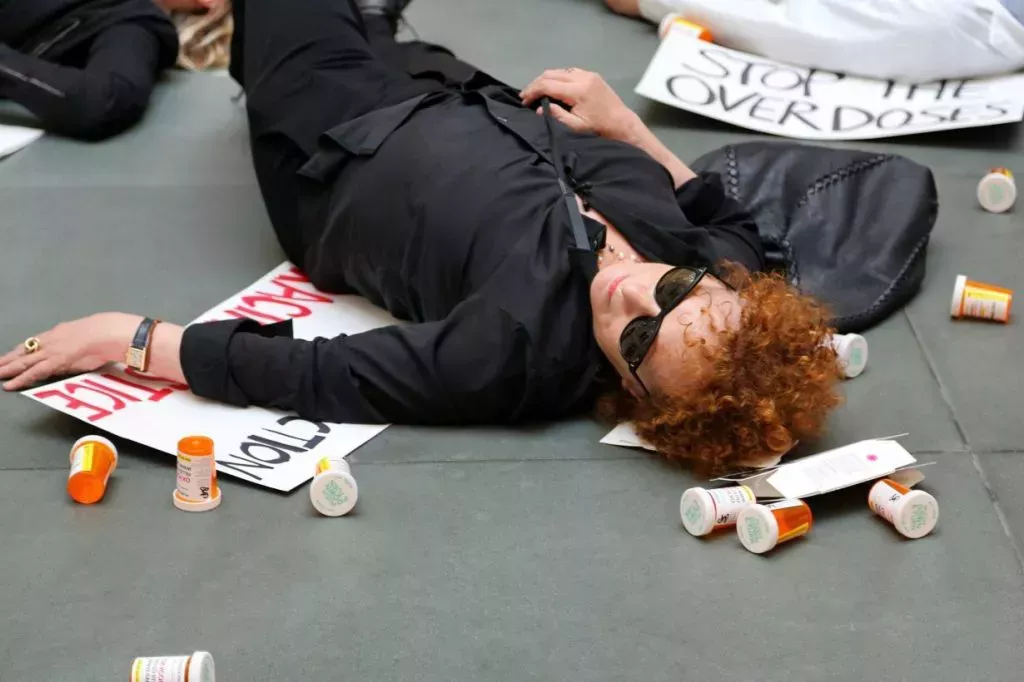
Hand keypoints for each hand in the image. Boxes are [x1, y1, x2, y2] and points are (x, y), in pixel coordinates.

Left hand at [0, 313, 141, 390]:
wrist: (108, 332)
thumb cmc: (106, 334)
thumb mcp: (87, 338)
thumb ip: (76, 347)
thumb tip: (71, 356)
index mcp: (59, 332)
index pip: (35, 342)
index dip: (22, 349)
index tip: (12, 354)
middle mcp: (51, 340)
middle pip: (24, 350)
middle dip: (8, 358)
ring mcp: (50, 350)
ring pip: (24, 361)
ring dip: (8, 368)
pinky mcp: (53, 361)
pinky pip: (34, 372)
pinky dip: (21, 379)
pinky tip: (11, 385)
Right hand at [520, 68, 639, 141]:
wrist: (621, 123)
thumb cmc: (598, 128)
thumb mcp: (576, 126)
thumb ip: (556, 116)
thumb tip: (540, 108)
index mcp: (578, 90)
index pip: (547, 84)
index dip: (532, 91)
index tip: (523, 100)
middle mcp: (582, 77)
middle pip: (551, 74)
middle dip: (536, 84)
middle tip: (526, 96)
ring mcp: (588, 74)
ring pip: (559, 71)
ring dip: (546, 80)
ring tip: (537, 92)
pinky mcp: (591, 75)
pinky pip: (569, 72)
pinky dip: (558, 78)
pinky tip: (554, 88)